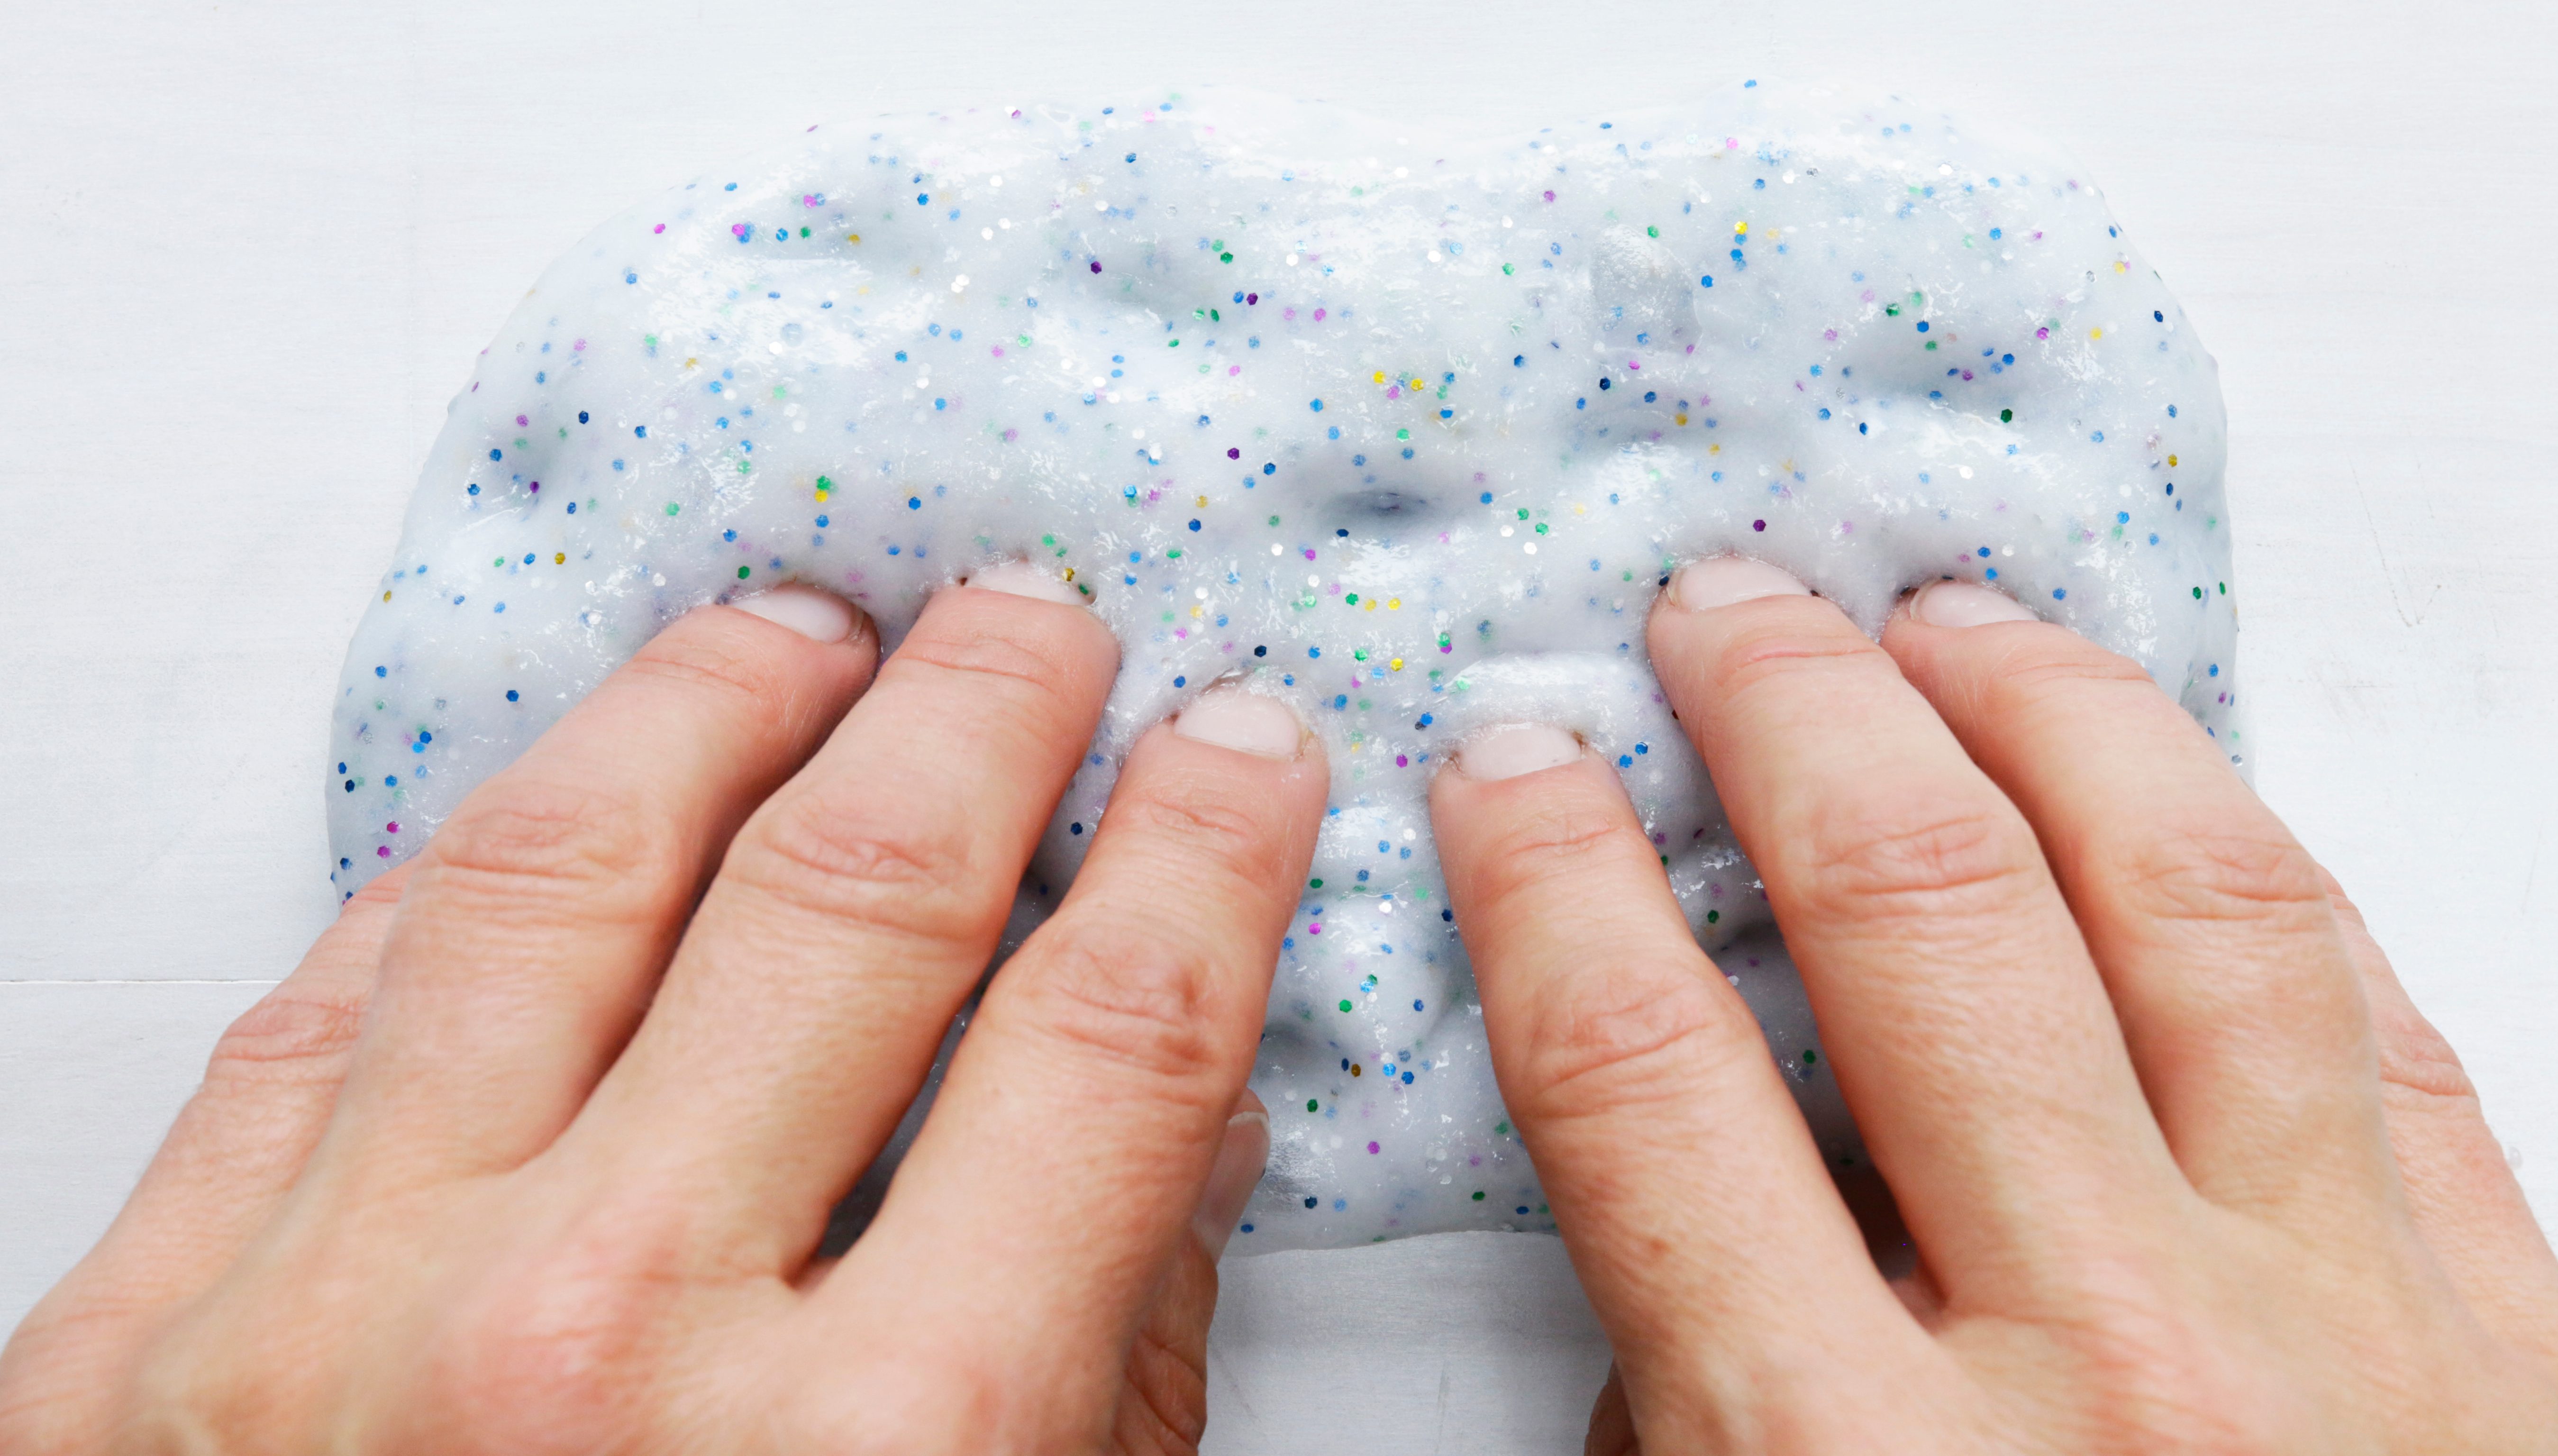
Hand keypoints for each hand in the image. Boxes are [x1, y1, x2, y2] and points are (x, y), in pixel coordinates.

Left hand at [0, 564, 1324, 1454]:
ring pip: (570, 866)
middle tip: (1039, 615)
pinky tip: (568, 796)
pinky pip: (330, 1002)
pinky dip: (466, 868)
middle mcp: (608, 1355)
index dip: (1203, 849)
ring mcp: (338, 1323)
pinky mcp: (135, 1341)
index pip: (1109, 1031)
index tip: (1241, 746)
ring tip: (802, 621)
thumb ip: (1115, 1364)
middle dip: (987, 710)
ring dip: (716, 701)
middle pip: (858, 892)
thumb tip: (1170, 1087)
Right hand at [1428, 558, 2557, 1452]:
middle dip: (1786, 717)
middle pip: (1917, 919)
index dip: (1553, 885)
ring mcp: (2354, 1330)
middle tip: (1719, 610)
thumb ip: (1692, 1430)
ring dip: (2041, 718)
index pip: (1651, 1080)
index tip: (1511, 766)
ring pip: (2186, 902)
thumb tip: (1669, 1209)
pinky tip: (2172, 780)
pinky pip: (2382, 1020)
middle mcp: (2113, 1369)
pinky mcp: (2529, 1337)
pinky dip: (2259, 866)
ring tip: (1947, 612)